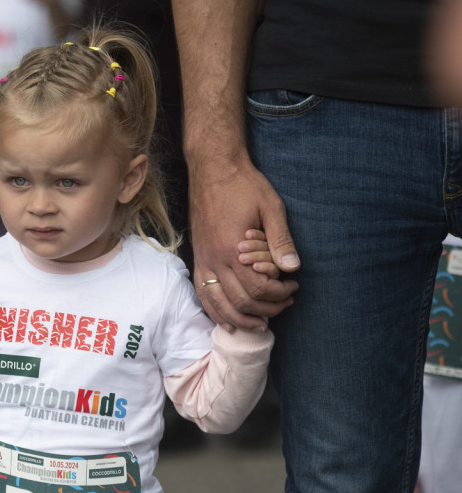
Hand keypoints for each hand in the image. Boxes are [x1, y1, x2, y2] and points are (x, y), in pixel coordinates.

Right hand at [189, 155, 298, 328]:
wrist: (212, 170)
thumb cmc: (244, 185)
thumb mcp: (271, 207)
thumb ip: (281, 239)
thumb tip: (293, 267)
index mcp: (233, 248)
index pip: (258, 287)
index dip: (279, 294)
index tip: (293, 287)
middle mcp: (215, 259)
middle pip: (240, 301)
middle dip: (266, 308)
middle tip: (285, 303)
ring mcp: (203, 260)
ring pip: (219, 304)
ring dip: (240, 318)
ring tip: (260, 323)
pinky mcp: (198, 259)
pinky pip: (203, 293)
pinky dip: (215, 311)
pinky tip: (227, 321)